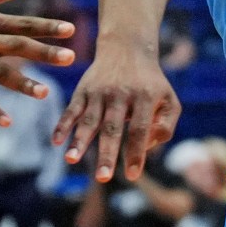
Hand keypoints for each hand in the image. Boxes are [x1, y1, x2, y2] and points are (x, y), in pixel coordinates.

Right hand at [53, 43, 180, 182]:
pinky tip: (57, 142)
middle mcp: (121, 94)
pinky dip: (63, 125)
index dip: (135, 153)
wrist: (127, 48)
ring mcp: (100, 92)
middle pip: (112, 128)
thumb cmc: (151, 84)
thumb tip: (147, 148)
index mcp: (145, 97)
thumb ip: (165, 126)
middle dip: (106, 154)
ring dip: (79, 141)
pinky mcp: (84, 89)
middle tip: (103, 178)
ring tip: (71, 160)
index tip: (131, 175)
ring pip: (89, 120)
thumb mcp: (169, 100)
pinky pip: (72, 109)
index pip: (140, 130)